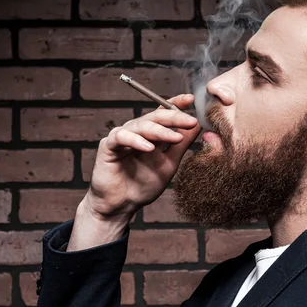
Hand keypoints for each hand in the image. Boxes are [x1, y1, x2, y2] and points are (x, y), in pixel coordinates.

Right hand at [80, 94, 199, 225]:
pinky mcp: (108, 146)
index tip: (191, 100)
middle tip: (190, 121)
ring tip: (175, 137)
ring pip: (140, 126)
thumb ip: (181, 144)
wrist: (122, 205)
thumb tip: (198, 125)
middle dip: (174, 117)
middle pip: (155, 117)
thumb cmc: (143, 185)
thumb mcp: (169, 163)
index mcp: (151, 133)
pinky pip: (122, 137)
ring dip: (159, 130)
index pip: (163, 112)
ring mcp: (121, 136)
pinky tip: (149, 147)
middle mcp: (136, 131)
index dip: (176, 104)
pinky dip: (136, 141)